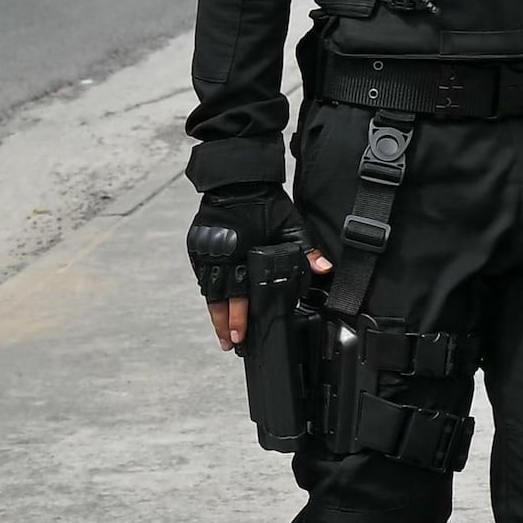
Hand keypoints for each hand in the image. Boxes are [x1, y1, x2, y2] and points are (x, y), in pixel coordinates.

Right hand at [187, 185, 322, 353]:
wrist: (237, 179)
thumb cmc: (267, 203)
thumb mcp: (292, 224)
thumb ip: (306, 249)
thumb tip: (325, 270)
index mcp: (244, 254)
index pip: (240, 293)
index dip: (239, 316)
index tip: (242, 335)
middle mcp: (222, 256)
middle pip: (221, 298)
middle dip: (225, 323)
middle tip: (231, 343)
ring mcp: (207, 252)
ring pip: (208, 291)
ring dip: (214, 314)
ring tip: (221, 335)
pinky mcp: (197, 247)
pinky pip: (199, 275)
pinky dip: (205, 292)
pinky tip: (211, 307)